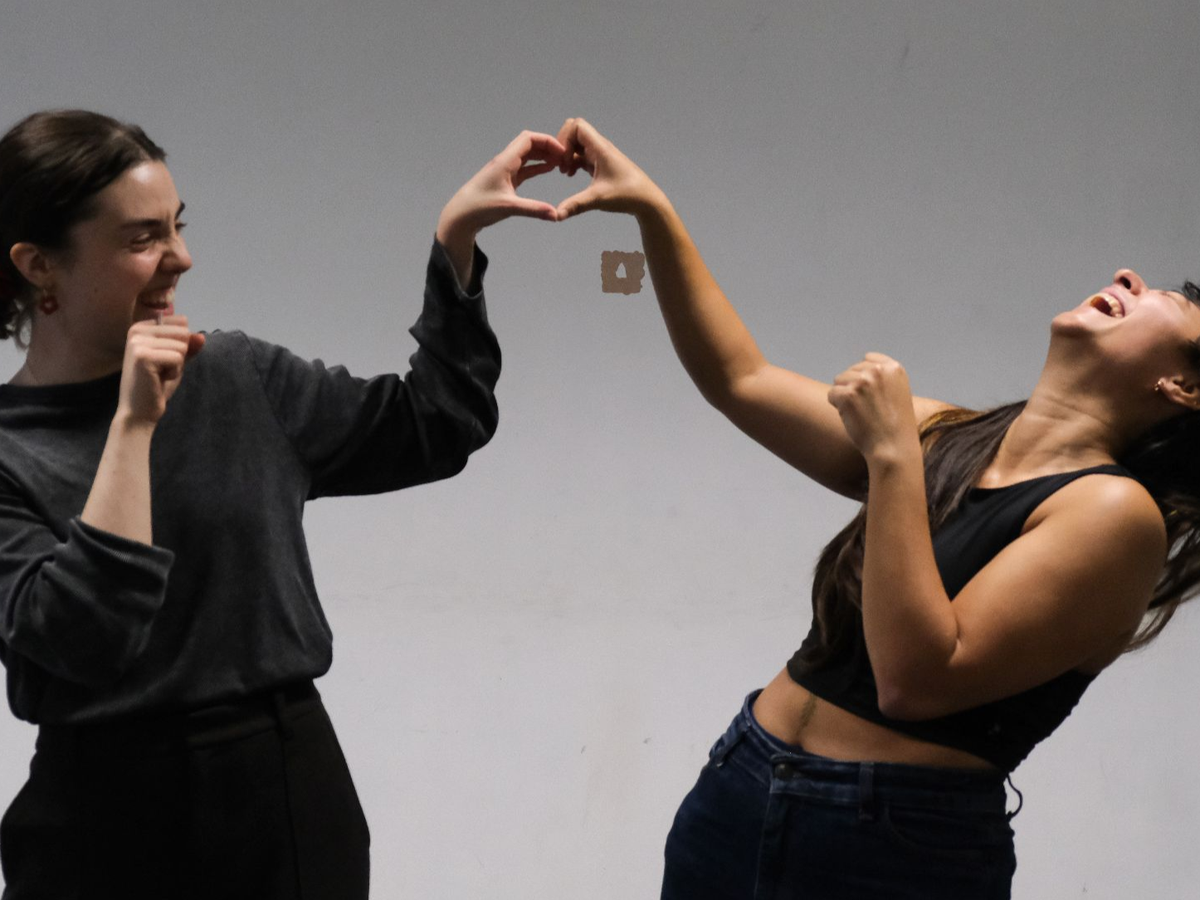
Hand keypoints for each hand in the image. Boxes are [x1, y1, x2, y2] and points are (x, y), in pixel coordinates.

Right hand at [117, 315, 204, 425]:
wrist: (139, 411)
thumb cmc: (157, 385)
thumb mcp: (176, 361)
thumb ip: (189, 346)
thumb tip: (201, 336)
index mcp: (142, 327)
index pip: (180, 322)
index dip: (180, 345)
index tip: (163, 360)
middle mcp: (136, 330)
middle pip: (183, 332)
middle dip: (180, 354)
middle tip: (161, 369)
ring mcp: (138, 342)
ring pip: (182, 346)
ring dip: (177, 365)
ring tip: (159, 374)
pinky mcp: (143, 356)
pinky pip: (178, 358)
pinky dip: (175, 372)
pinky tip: (159, 379)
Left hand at [436, 131, 569, 239]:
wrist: (461, 216)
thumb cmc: (479, 208)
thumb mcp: (508, 207)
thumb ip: (533, 209)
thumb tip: (555, 214)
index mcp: (505, 161)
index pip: (528, 139)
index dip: (547, 141)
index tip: (562, 152)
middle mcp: (505, 162)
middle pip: (529, 144)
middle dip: (548, 147)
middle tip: (565, 157)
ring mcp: (505, 170)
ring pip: (527, 155)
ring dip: (543, 156)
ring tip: (561, 162)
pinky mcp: (505, 180)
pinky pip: (525, 168)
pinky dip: (537, 166)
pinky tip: (548, 169)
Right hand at [553, 117, 667, 219]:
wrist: (647, 201)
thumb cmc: (628, 195)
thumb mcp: (598, 199)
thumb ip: (576, 205)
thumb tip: (557, 215)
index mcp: (601, 148)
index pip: (576, 126)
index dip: (565, 139)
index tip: (564, 160)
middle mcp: (600, 148)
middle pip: (575, 131)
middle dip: (563, 145)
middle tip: (560, 164)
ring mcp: (601, 155)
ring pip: (578, 144)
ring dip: (568, 154)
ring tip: (565, 172)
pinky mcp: (601, 164)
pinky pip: (583, 155)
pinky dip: (574, 161)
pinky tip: (572, 175)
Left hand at [827, 353, 920, 463]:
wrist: (893, 447)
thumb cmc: (894, 425)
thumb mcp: (897, 391)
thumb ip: (882, 377)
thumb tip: (858, 367)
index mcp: (894, 368)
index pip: (868, 359)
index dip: (865, 378)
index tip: (874, 396)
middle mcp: (878, 371)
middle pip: (851, 371)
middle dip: (854, 388)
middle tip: (869, 408)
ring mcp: (862, 381)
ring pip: (839, 381)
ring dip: (845, 397)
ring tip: (862, 412)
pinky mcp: (848, 394)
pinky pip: (831, 394)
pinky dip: (838, 407)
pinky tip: (853, 417)